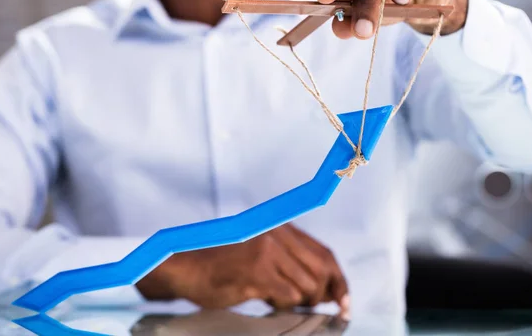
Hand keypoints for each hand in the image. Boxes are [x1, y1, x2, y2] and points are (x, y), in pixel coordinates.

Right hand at [137, 224, 349, 312]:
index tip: (344, 300)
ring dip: (299, 301)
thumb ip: (293, 261)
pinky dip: (283, 306)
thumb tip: (330, 289)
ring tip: (278, 298)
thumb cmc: (224, 264)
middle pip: (322, 271)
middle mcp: (276, 234)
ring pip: (307, 287)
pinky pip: (288, 298)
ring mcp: (266, 252)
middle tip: (314, 306)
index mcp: (280, 226)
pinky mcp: (257, 272)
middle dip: (324, 295)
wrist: (187, 268)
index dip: (339, 280)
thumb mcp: (262, 251)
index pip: (324, 254)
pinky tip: (268, 300)